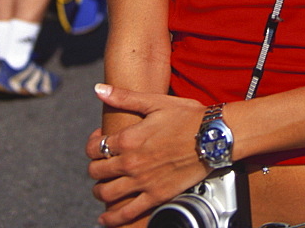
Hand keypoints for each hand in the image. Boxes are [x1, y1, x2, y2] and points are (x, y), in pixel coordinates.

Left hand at [86, 84, 206, 226]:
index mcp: (129, 138)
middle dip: (94, 168)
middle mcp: (132, 162)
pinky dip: (112, 218)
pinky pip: (127, 212)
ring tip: (102, 188)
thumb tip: (99, 89)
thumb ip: (125, 97)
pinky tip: (106, 218)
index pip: (95, 147)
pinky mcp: (156, 196)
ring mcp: (143, 181)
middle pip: (97, 171)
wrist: (213, 136)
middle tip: (100, 164)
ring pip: (106, 193)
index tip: (98, 142)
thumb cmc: (188, 116)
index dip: (91, 145)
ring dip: (99, 191)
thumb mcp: (156, 101)